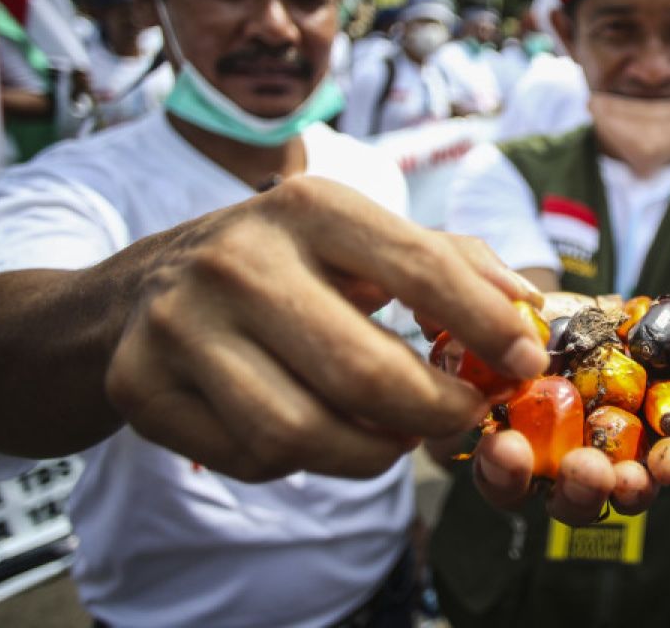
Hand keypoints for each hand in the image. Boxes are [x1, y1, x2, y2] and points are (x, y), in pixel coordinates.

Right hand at [106, 176, 547, 481]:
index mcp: (308, 207)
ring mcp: (180, 324)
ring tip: (393, 434)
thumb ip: (449, 262)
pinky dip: (302, 461)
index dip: (487, 324)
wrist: (140, 290)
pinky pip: (251, 458)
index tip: (529, 362)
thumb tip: (526, 302)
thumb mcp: (356, 239)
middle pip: (364, 374)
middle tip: (461, 418)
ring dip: (371, 451)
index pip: (419, 268)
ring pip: (303, 434)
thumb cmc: (282, 263)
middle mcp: (237, 259)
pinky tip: (314, 429)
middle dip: (434, 411)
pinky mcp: (141, 386)